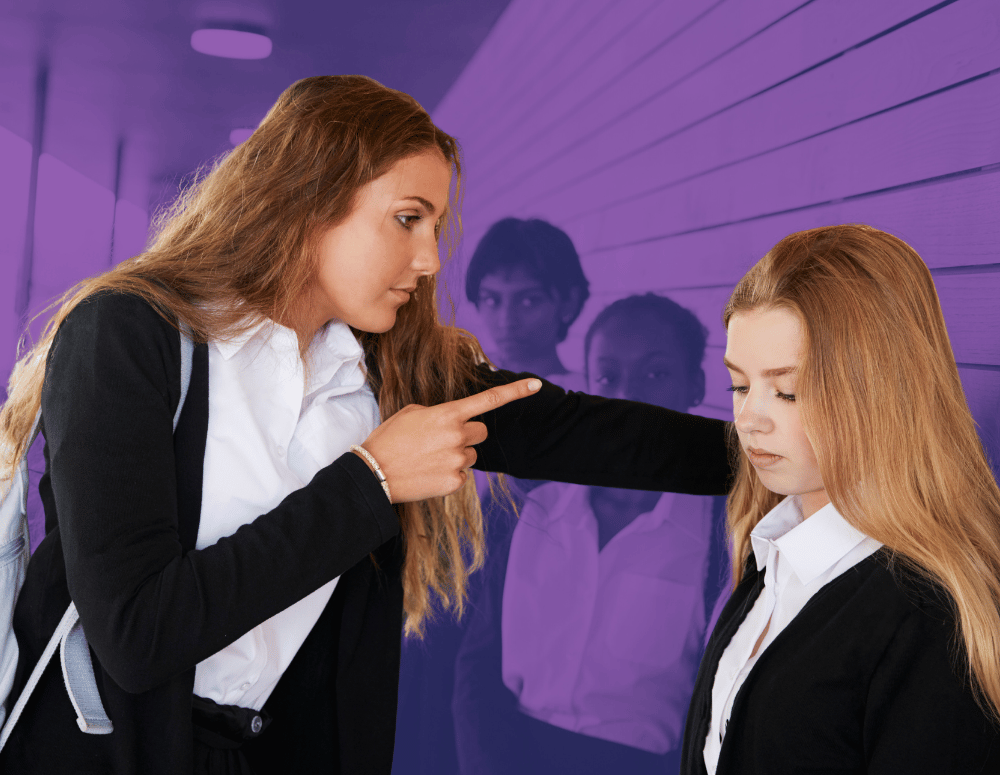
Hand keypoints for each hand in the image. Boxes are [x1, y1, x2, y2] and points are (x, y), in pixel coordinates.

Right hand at [355, 377, 541, 502]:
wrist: (372, 473)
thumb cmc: (389, 439)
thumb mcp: (411, 414)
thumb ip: (440, 414)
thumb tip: (455, 423)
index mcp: (447, 414)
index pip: (489, 400)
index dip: (516, 392)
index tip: (537, 384)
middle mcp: (458, 436)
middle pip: (481, 432)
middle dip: (467, 434)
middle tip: (441, 440)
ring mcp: (458, 460)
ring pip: (472, 455)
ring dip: (457, 455)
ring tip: (429, 458)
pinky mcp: (455, 482)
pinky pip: (462, 475)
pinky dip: (450, 474)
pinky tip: (428, 472)